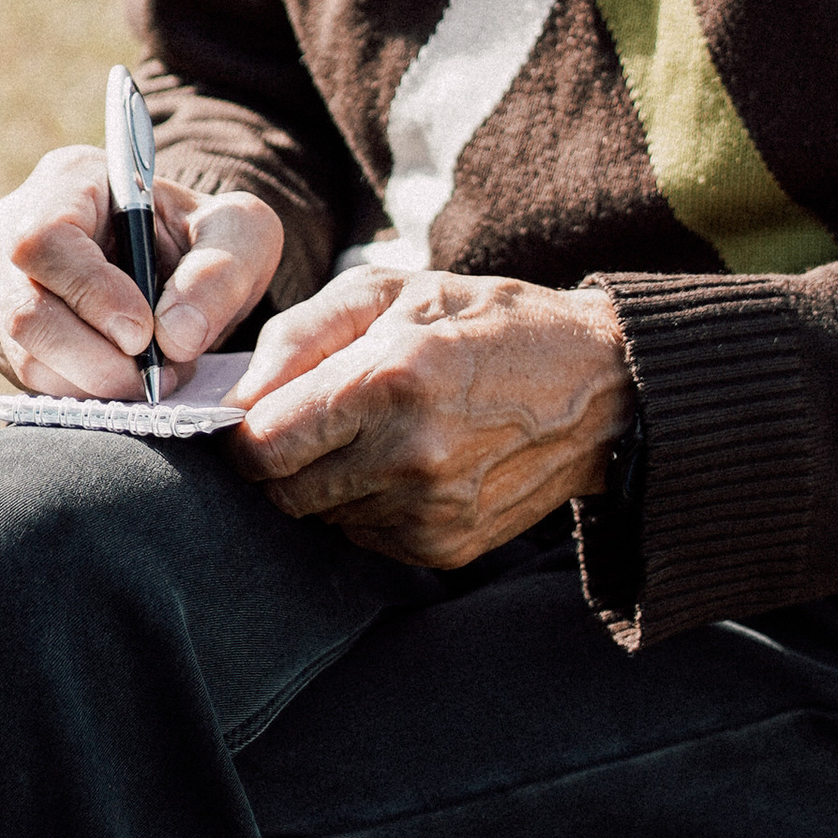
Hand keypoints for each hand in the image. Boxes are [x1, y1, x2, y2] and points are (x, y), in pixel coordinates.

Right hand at [0, 143, 283, 399]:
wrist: (183, 268)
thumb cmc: (205, 237)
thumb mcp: (240, 234)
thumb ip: (221, 272)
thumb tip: (176, 336)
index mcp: (67, 179)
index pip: (45, 238)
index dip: (90, 294)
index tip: (144, 334)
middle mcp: (14, 229)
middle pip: (24, 309)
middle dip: (97, 359)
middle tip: (158, 375)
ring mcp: (0, 287)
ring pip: (25, 356)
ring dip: (96, 384)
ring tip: (154, 377)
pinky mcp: (3, 339)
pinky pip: (29, 384)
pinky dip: (84, 396)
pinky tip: (126, 381)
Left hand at [225, 268, 631, 567]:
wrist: (598, 384)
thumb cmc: (486, 322)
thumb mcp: (393, 290)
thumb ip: (301, 334)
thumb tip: (239, 395)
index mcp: (388, 382)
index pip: (263, 446)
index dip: (245, 435)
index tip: (258, 418)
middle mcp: (408, 456)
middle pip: (284, 492)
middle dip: (285, 459)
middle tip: (319, 422)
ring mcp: (431, 511)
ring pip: (323, 516)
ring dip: (331, 481)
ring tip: (381, 435)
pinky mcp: (448, 547)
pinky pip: (367, 536)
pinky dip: (371, 505)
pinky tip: (411, 464)